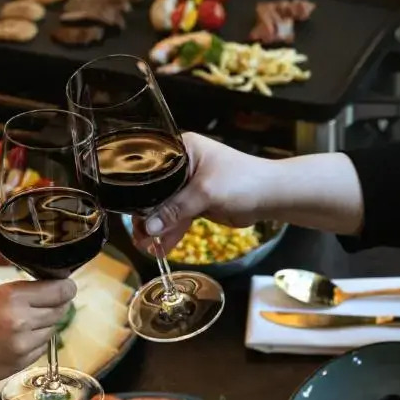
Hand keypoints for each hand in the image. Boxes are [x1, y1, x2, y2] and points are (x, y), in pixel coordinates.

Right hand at [0, 280, 75, 399]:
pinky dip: (34, 344)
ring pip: (52, 331)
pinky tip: (13, 342)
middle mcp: (23, 320)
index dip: (66, 289)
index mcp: (13, 296)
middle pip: (60, 310)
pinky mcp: (20, 364)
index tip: (65, 288)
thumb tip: (51, 292)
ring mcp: (23, 345)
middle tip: (42, 305)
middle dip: (55, 306)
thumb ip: (20, 294)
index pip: (60, 290)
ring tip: (19, 325)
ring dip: (44, 326)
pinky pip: (40, 350)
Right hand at [133, 132, 269, 251]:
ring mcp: (188, 185)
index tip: (127, 212)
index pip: (149, 168)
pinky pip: (177, 219)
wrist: (272, 196)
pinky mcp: (197, 203)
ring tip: (147, 249)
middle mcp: (181, 165)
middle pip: (154, 192)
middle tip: (139, 237)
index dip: (135, 190)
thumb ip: (175, 209)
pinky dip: (170, 233)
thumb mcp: (205, 192)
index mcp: (181, 150)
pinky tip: (160, 250)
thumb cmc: (242, 181)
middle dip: (146, 216)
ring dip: (157, 229)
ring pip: (165, 209)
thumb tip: (149, 228)